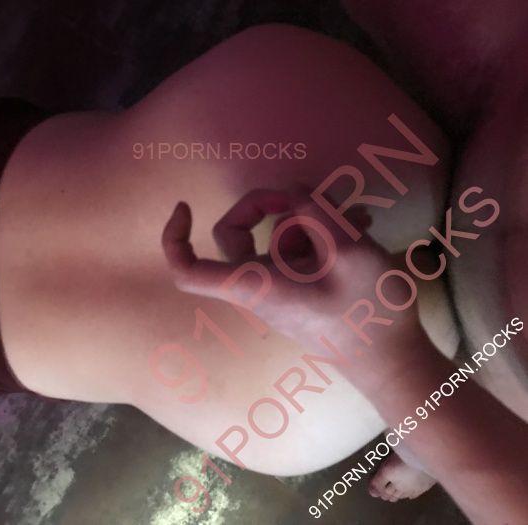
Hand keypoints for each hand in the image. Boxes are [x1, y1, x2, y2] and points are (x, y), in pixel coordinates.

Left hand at [161, 188, 421, 361]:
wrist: (392, 361)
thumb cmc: (368, 314)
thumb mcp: (348, 250)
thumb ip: (316, 212)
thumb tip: (294, 191)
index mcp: (255, 284)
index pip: (189, 271)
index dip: (174, 238)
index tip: (185, 206)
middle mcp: (260, 285)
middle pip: (236, 236)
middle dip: (271, 206)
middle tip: (309, 196)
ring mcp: (283, 286)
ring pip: (279, 237)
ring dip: (313, 218)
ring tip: (357, 218)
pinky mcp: (304, 287)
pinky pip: (303, 250)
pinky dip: (326, 233)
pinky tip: (362, 226)